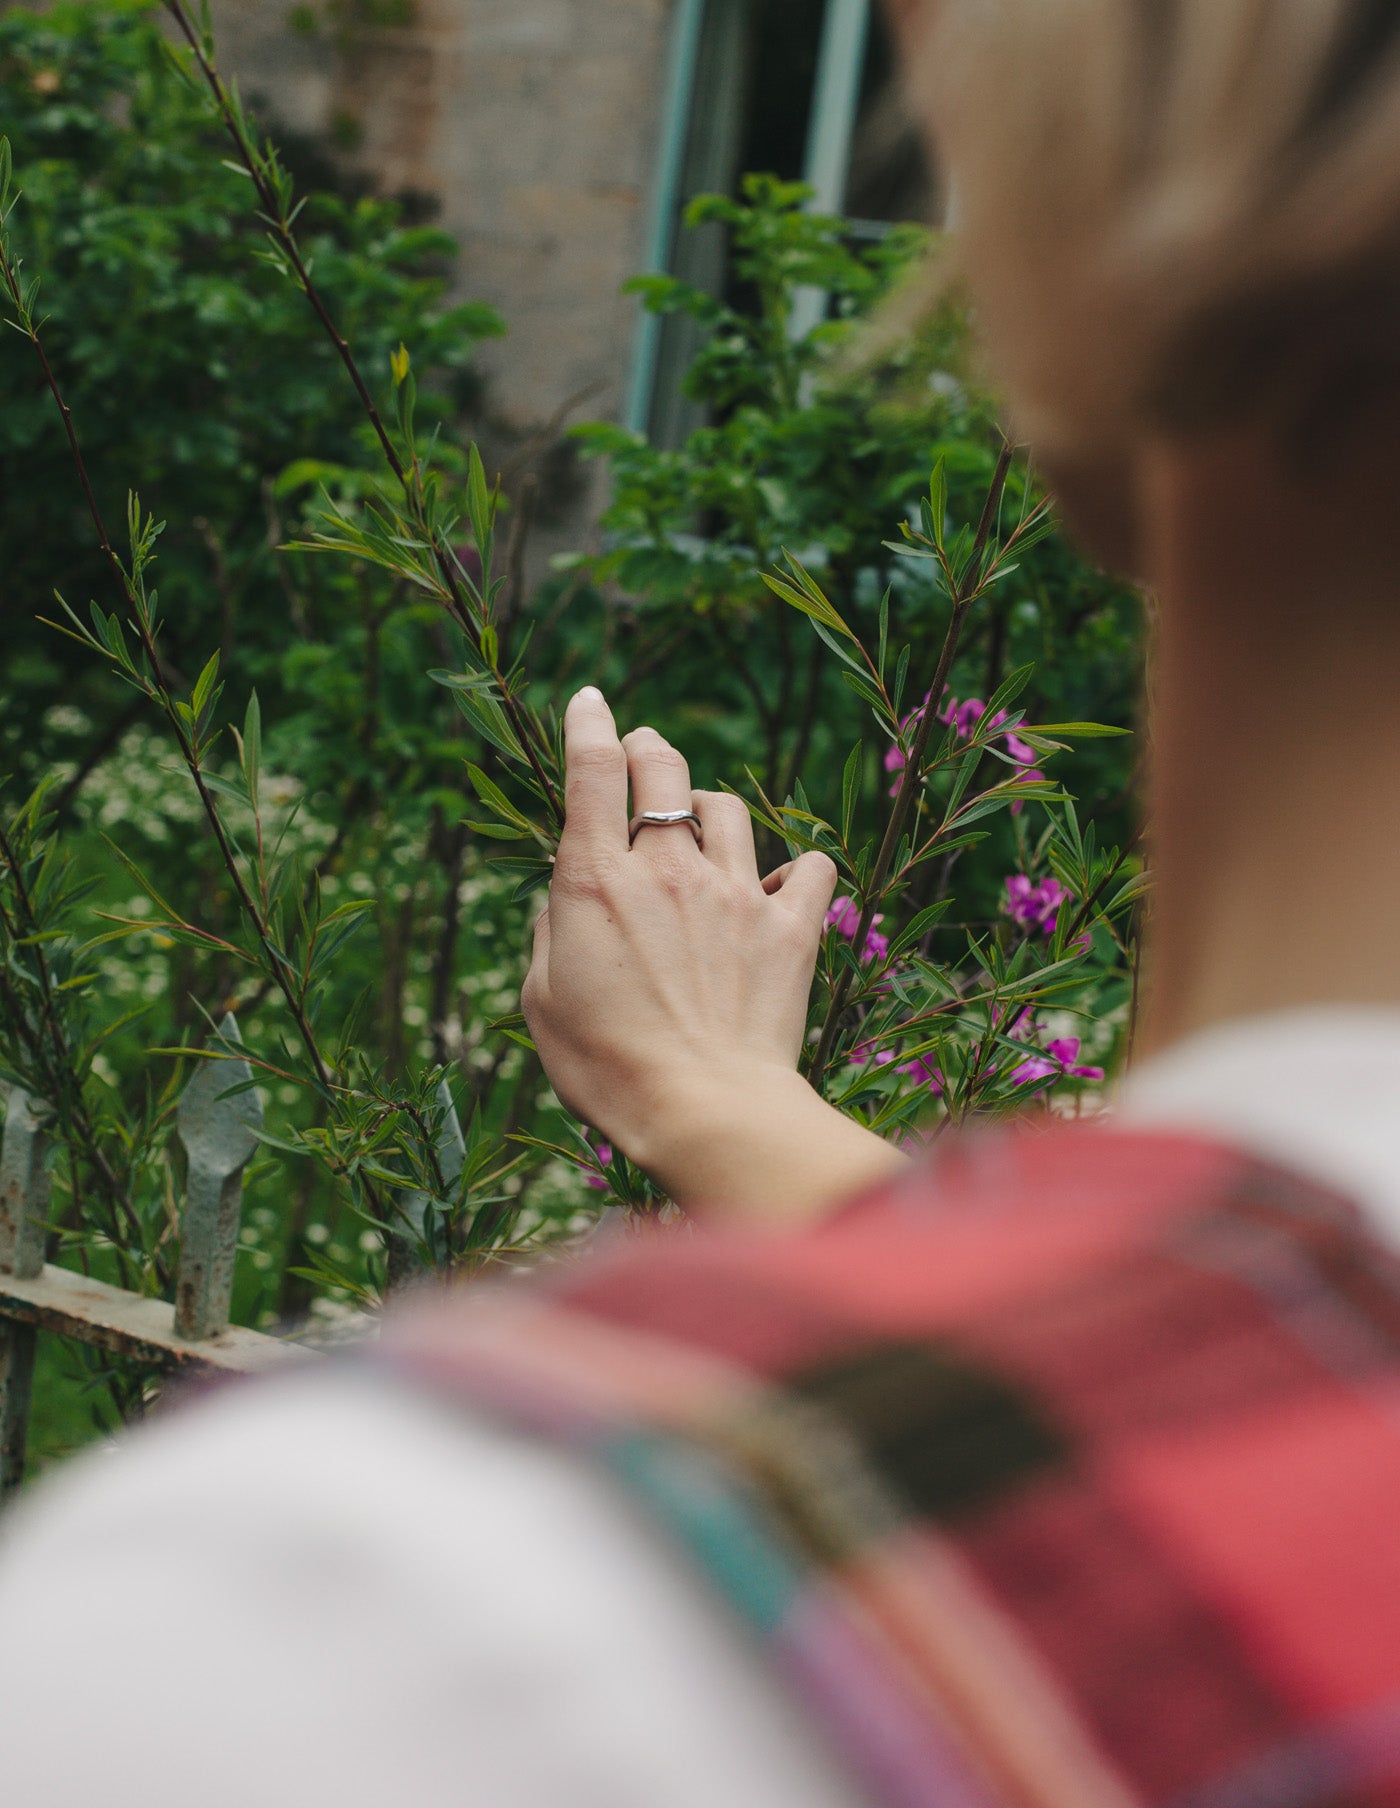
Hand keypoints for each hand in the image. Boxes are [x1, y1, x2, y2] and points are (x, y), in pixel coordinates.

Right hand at [522, 688, 906, 1220]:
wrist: (704, 1110)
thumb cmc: (607, 1068)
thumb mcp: (544, 1001)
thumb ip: (554, 932)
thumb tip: (569, 895)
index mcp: (596, 881)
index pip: (590, 772)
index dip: (588, 724)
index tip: (589, 701)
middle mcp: (668, 870)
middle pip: (664, 769)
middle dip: (648, 749)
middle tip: (643, 754)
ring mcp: (737, 894)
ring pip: (730, 809)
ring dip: (711, 809)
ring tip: (704, 830)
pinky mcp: (791, 930)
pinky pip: (813, 869)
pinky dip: (799, 871)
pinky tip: (784, 888)